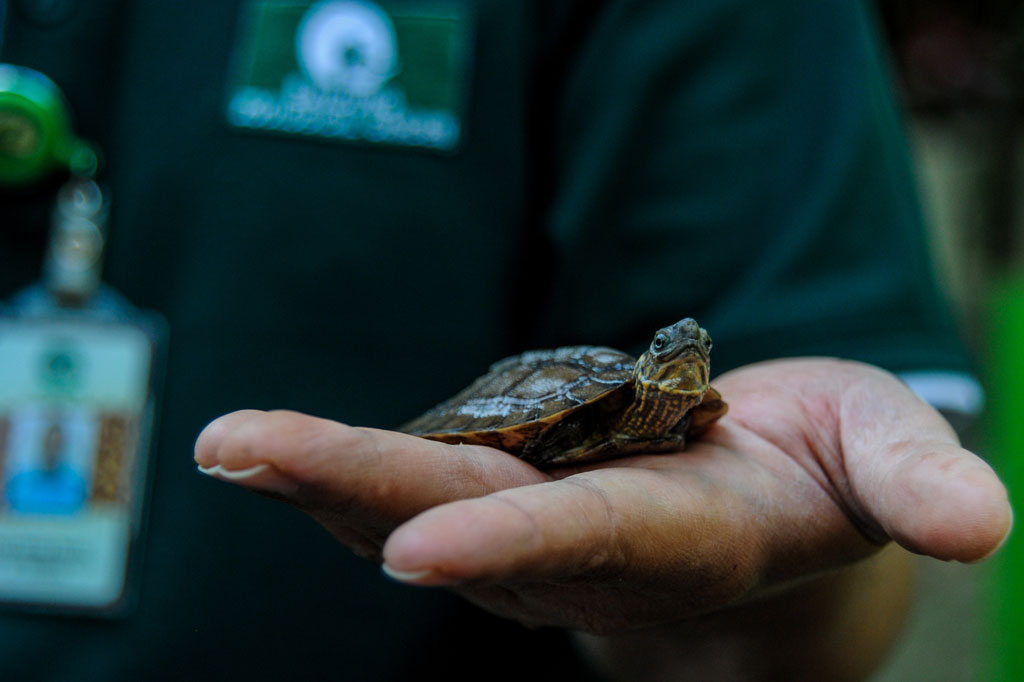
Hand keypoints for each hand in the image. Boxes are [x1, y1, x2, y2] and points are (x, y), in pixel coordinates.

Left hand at [193, 358, 1010, 636]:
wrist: (756, 515)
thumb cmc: (820, 472)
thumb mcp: (885, 453)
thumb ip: (914, 478)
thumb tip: (977, 523)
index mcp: (680, 537)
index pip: (589, 542)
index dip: (511, 542)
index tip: (417, 545)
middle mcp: (584, 547)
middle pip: (463, 520)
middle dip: (357, 490)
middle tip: (238, 448)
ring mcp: (527, 528)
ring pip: (414, 505)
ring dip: (319, 480)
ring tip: (228, 442)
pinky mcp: (498, 495)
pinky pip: (410, 483)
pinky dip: (335, 473)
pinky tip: (264, 451)